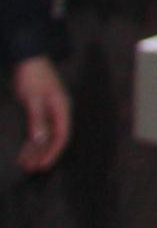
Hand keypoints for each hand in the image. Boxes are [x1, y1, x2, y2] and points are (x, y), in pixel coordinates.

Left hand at [11, 56, 63, 172]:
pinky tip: (24, 151)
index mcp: (62, 108)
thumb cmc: (33, 76)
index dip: (53, 152)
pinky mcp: (39, 110)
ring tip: (25, 164)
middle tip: (31, 169)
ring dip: (36, 150)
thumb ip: (37, 119)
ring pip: (45, 136)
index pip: (61, 135)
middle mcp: (58, 112)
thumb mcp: (33, 98)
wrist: (28, 58)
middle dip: (43, 154)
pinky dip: (31, 141)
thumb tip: (40, 139)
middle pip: (54, 138)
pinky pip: (37, 130)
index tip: (43, 165)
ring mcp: (49, 111)